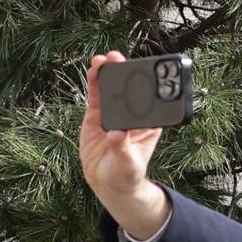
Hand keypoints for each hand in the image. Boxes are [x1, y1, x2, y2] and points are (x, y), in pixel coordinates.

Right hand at [77, 54, 169, 241]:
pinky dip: (94, 84)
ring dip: (107, 73)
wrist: (107, 183)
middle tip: (116, 59)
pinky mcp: (97, 116)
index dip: (145, 81)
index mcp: (148, 122)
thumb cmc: (126, 174)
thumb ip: (122, 148)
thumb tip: (116, 134)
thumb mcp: (128, 163)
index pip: (149, 98)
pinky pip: (96, 96)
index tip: (140, 69)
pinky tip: (93, 71)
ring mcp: (114, 113)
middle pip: (128, 88)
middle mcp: (132, 114)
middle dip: (123, 71)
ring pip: (111, 88)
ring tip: (101, 60)